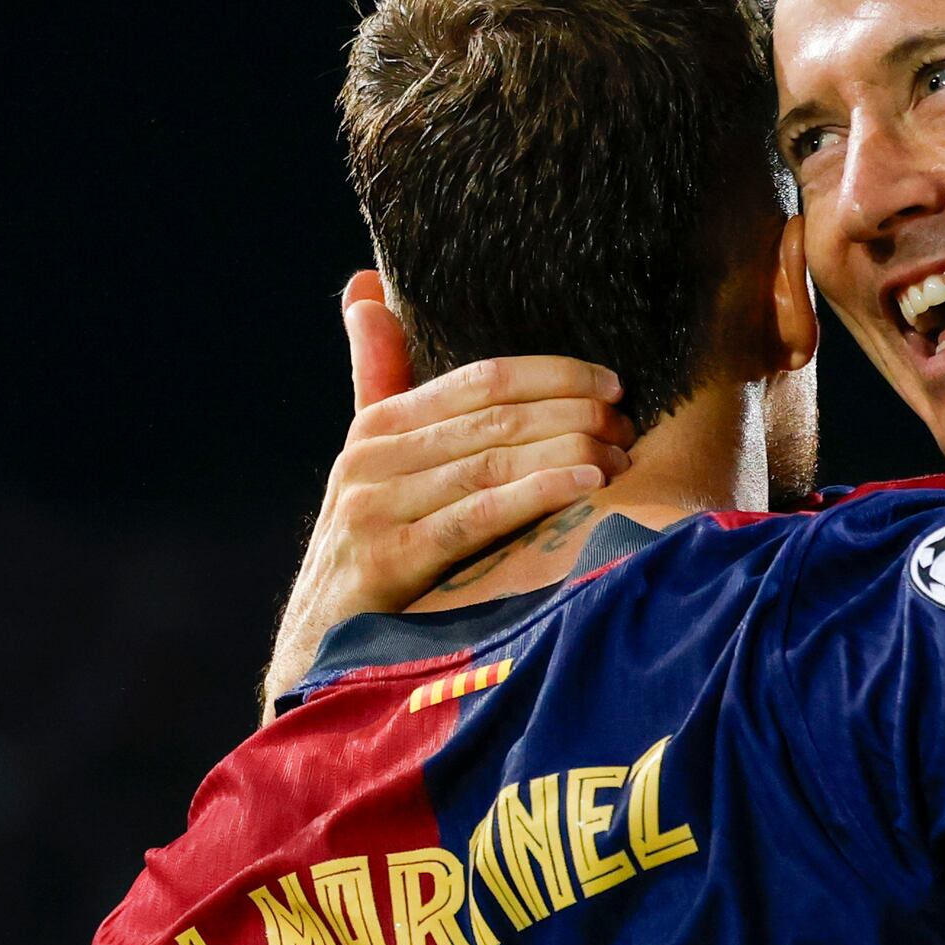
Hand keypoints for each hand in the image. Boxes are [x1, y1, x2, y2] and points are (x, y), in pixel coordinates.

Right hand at [257, 277, 630, 699]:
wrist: (315, 656)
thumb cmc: (366, 557)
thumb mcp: (370, 465)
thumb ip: (377, 378)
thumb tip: (365, 288)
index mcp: (377, 427)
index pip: (479, 379)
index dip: (552, 373)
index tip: (612, 382)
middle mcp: (370, 458)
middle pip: (492, 416)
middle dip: (571, 413)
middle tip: (629, 422)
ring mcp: (374, 509)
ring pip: (490, 461)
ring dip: (566, 451)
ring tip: (622, 454)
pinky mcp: (388, 561)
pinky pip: (476, 515)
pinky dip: (536, 494)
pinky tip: (587, 484)